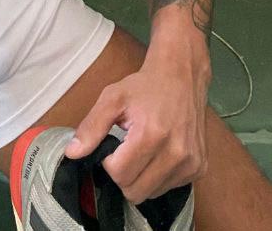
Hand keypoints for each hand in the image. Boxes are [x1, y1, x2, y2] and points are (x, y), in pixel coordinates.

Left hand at [62, 58, 208, 205]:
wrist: (181, 76)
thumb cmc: (144, 86)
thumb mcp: (112, 98)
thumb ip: (91, 127)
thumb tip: (72, 153)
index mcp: (151, 134)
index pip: (120, 174)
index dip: (108, 162)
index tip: (112, 146)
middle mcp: (176, 153)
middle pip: (135, 191)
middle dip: (123, 175)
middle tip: (124, 151)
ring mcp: (191, 163)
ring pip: (152, 194)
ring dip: (141, 178)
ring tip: (142, 151)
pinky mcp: (200, 168)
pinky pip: (170, 188)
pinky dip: (158, 177)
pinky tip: (158, 155)